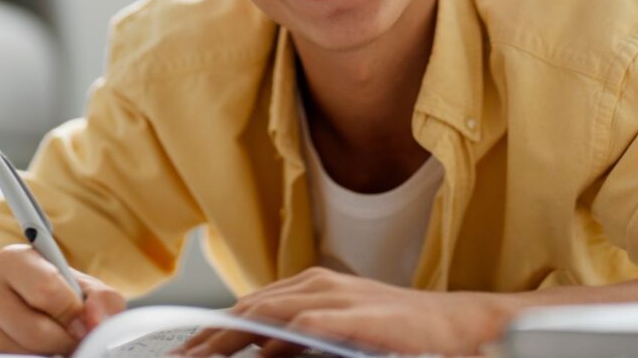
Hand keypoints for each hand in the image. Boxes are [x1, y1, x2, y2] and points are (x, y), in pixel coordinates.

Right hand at [0, 244, 125, 353]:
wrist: (1, 303)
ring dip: (46, 355)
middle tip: (72, 341)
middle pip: (35, 331)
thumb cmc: (47, 293)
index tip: (83, 323)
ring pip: (20, 353)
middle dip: (63, 341)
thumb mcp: (77, 286)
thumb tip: (97, 321)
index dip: (74, 314)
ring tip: (51, 344)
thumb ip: (101, 298)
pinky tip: (33, 352)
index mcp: (13, 259)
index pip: (48, 291)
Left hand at [181, 267, 515, 356]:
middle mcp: (316, 286)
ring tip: (198, 355)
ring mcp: (335, 298)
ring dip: (227, 335)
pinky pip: (304, 326)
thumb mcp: (339, 334)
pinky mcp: (355, 317)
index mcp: (310, 288)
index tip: (186, 349)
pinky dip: (274, 340)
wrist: (457, 324)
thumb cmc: (400, 333)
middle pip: (248, 308)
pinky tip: (256, 353)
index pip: (249, 306)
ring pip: (265, 313)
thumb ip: (300, 340)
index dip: (213, 328)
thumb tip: (262, 352)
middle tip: (179, 357)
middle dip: (209, 335)